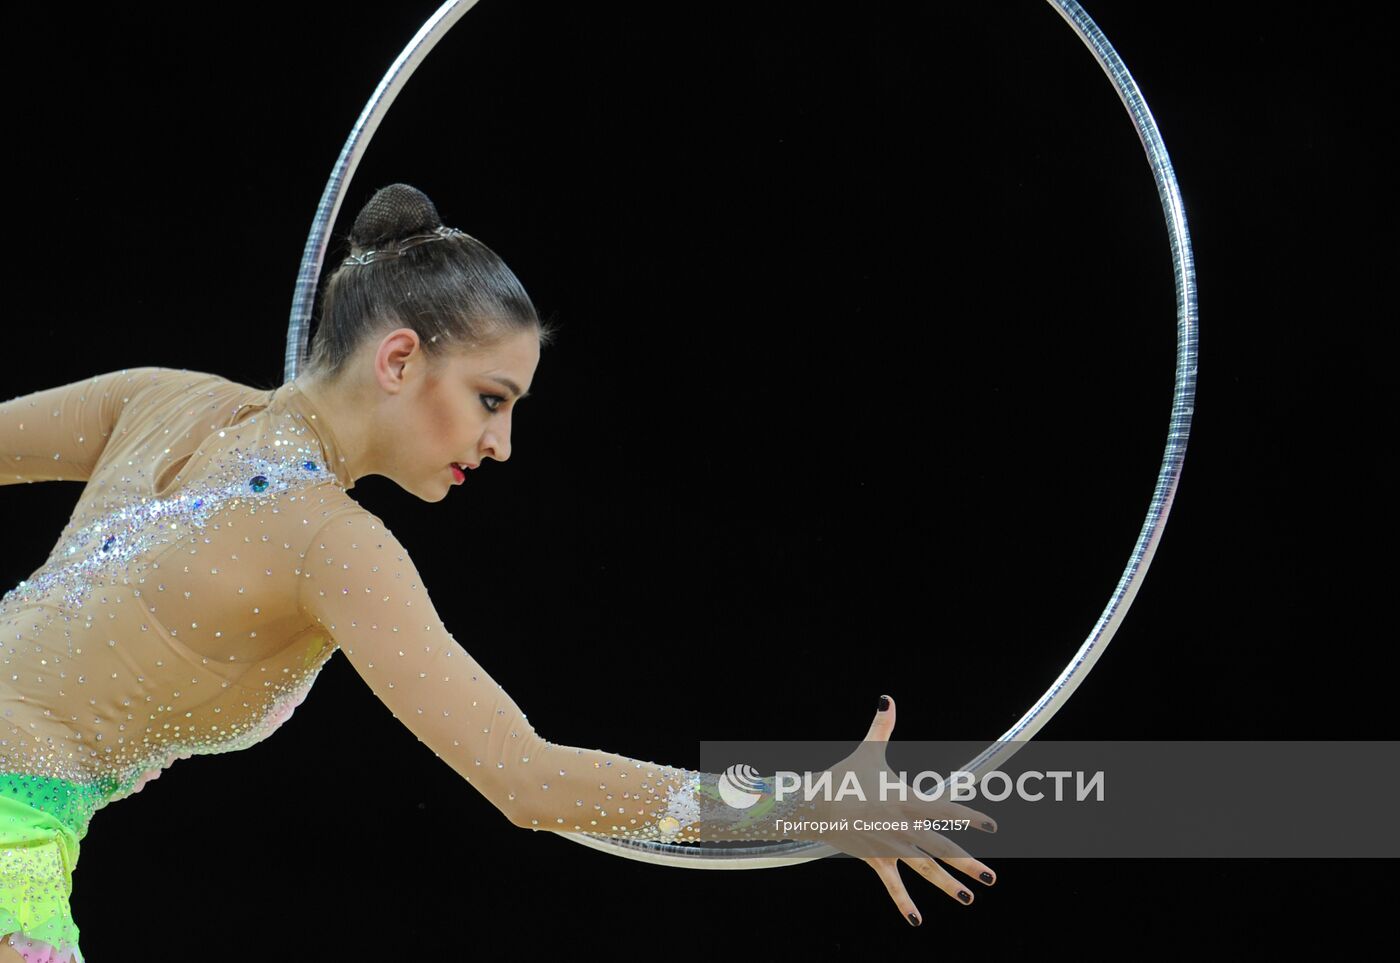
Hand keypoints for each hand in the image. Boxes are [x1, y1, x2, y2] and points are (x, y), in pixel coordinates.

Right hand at [786, 695, 997, 925]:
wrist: (813, 805)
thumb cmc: (843, 776)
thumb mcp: (867, 751)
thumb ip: (882, 727)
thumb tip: (887, 698)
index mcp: (906, 799)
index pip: (945, 809)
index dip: (969, 816)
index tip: (991, 825)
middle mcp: (902, 825)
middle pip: (942, 847)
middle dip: (968, 863)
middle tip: (991, 878)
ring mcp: (890, 845)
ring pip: (925, 868)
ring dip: (947, 884)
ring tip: (968, 899)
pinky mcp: (876, 858)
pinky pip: (893, 883)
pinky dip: (904, 902)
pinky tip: (916, 920)